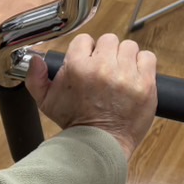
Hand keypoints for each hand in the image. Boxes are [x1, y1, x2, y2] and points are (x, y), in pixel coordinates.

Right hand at [24, 33, 156, 159]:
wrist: (99, 144)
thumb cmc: (74, 123)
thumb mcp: (46, 103)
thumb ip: (36, 79)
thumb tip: (35, 60)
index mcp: (77, 68)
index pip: (84, 40)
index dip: (86, 51)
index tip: (88, 62)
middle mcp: (102, 67)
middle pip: (109, 40)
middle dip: (106, 53)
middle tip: (105, 69)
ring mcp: (126, 74)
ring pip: (129, 47)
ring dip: (124, 57)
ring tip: (120, 74)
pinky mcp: (145, 83)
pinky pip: (147, 58)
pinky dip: (142, 64)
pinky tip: (134, 76)